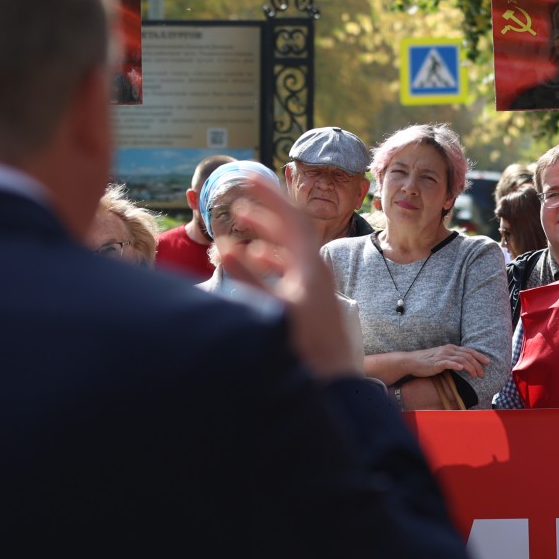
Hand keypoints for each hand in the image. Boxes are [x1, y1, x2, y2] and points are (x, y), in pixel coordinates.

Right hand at [216, 178, 358, 379]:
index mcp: (311, 265)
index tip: (249, 176)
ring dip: (266, 231)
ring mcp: (316, 283)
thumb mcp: (273, 309)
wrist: (334, 382)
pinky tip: (256, 258)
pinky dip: (270, 255)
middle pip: (291, 226)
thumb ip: (248, 278)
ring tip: (243, 221)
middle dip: (265, 207)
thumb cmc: (306, 348)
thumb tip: (224, 249)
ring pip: (290, 245)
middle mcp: (317, 269)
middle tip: (242, 192)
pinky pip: (291, 265)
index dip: (269, 194)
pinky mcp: (312, 298)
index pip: (291, 216)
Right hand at [404, 345, 490, 379]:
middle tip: (483, 374)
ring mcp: (443, 355)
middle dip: (478, 365)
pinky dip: (456, 365)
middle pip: (468, 355)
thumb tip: (463, 365)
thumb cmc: (427, 361)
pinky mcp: (437, 362)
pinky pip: (449, 363)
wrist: (412, 361)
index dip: (480, 356)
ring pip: (461, 360)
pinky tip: (462, 369)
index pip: (469, 351)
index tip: (488, 362)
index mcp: (451, 348)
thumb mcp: (442, 358)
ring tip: (476, 375)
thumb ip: (452, 359)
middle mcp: (449, 350)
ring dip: (471, 368)